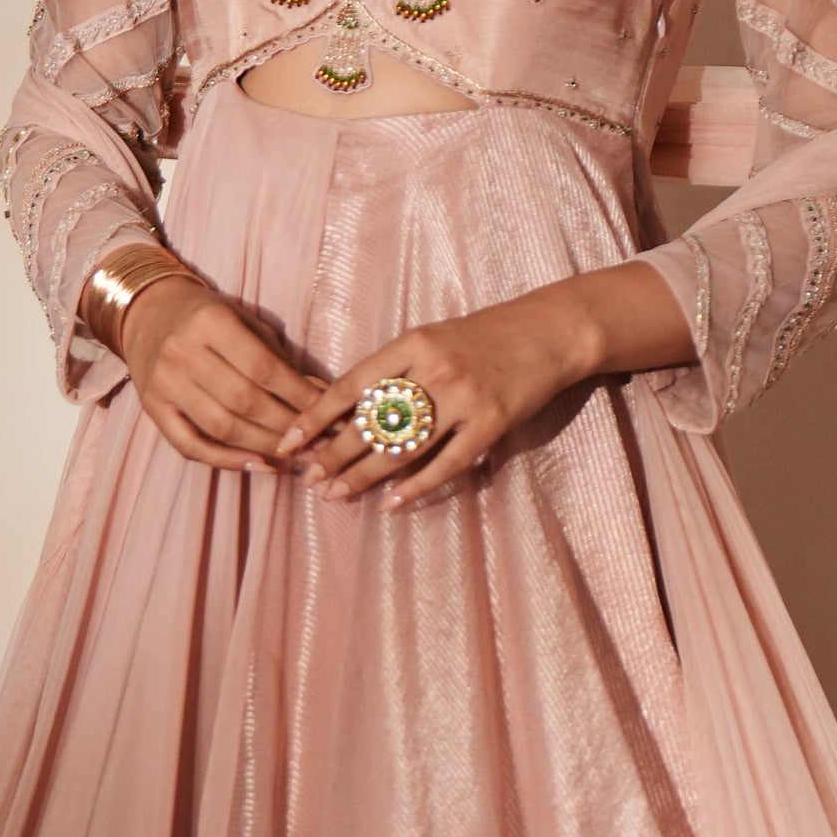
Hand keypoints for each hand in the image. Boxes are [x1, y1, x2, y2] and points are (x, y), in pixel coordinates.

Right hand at [118, 275, 320, 472]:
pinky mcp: (152, 408)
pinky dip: (226, 461)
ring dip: (264, 446)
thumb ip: (281, 358)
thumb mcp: (246, 322)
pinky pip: (190, 445)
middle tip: (318, 442)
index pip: (264, 368)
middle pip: (244, 401)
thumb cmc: (210, 318)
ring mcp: (164, 383)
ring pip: (222, 427)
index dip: (299, 396)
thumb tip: (323, 396)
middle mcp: (183, 352)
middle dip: (286, 426)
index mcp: (211, 322)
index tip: (327, 414)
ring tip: (296, 456)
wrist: (149, 314)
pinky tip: (259, 465)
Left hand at [274, 290, 596, 508]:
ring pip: (402, 447)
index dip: (315, 417)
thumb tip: (348, 412)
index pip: (350, 385)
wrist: (549, 332)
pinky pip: (445, 464)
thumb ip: (395, 368)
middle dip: (334, 455)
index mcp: (413, 343)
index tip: (288, 441)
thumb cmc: (484, 336)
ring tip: (336, 495)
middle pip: (371, 422)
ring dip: (364, 476)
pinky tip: (390, 505)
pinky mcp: (490, 424)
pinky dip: (415, 488)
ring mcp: (463, 398)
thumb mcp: (433, 337)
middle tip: (308, 480)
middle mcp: (434, 369)